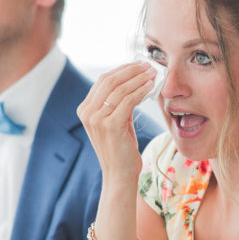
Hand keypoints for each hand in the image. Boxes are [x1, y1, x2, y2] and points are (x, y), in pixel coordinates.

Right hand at [77, 62, 155, 182]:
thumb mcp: (117, 121)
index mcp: (85, 109)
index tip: (139, 64)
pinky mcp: (109, 125)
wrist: (119, 175)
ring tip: (153, 73)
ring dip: (138, 78)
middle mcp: (87, 112)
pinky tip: (150, 86)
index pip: (104, 80)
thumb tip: (136, 81)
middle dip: (131, 70)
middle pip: (110, 80)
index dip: (123, 69)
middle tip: (148, 65)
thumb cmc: (121, 149)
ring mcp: (96, 119)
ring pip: (119, 88)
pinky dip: (140, 90)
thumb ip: (120, 103)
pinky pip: (127, 101)